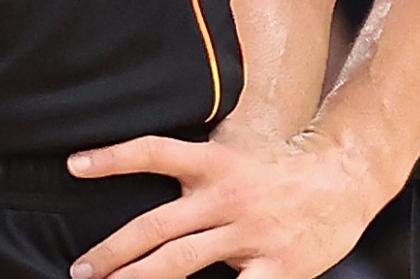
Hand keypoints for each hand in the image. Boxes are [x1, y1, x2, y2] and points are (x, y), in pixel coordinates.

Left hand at [66, 131, 381, 278]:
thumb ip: (197, 178)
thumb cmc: (283, 175)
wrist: (344, 181)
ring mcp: (249, 234)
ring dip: (139, 278)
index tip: (74, 166)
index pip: (155, 152)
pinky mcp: (274, 268)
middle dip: (114, 250)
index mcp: (216, 165)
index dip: (113, 158)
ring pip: (181, 261)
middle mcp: (227, 197)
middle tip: (82, 269)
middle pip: (157, 224)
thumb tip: (150, 200)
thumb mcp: (236, 161)